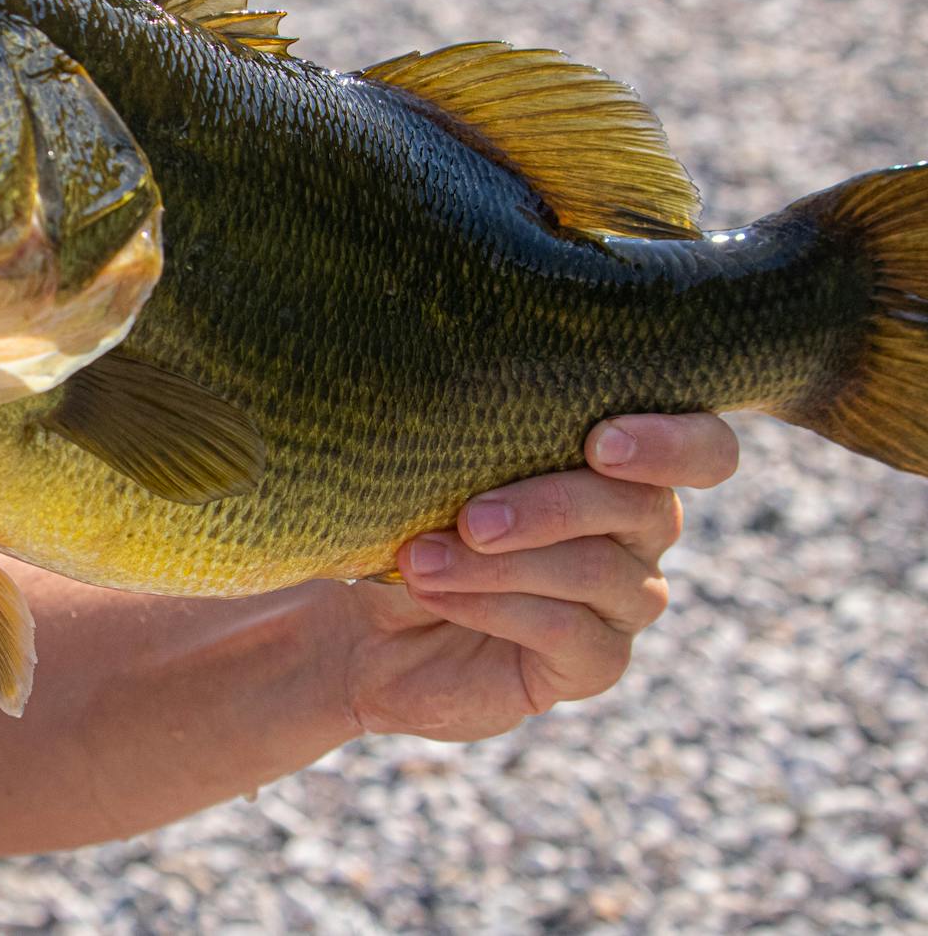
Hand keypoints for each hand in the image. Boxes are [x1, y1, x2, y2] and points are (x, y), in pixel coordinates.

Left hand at [341, 413, 737, 740]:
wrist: (373, 627)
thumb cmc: (415, 526)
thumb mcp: (437, 477)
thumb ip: (477, 446)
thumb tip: (459, 410)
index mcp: (621, 466)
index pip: (701, 448)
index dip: (672, 443)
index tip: (600, 443)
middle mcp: (640, 532)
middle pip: (645, 507)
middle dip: (553, 506)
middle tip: (471, 518)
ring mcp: (625, 601)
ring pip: (595, 571)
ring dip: (498, 563)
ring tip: (420, 560)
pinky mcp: (596, 662)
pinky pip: (567, 630)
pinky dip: (492, 607)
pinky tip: (435, 594)